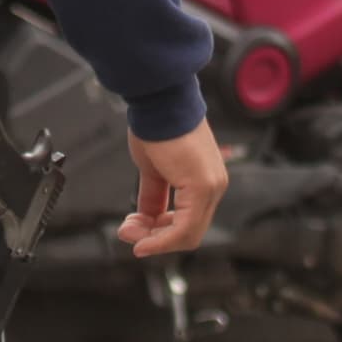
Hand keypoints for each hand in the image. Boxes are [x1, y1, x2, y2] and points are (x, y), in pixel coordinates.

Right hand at [118, 121, 228, 257]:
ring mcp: (211, 187)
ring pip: (187, 235)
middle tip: (127, 233)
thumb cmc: (156, 124)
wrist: (159, 101)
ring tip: (129, 233)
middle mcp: (214, 185)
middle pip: (187, 233)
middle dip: (153, 238)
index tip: (133, 229)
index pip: (187, 222)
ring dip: (154, 240)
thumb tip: (143, 217)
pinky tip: (141, 240)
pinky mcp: (202, 186)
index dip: (158, 232)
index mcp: (205, 180)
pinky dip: (161, 240)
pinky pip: (184, 228)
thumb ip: (153, 196)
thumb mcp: (152, 169)